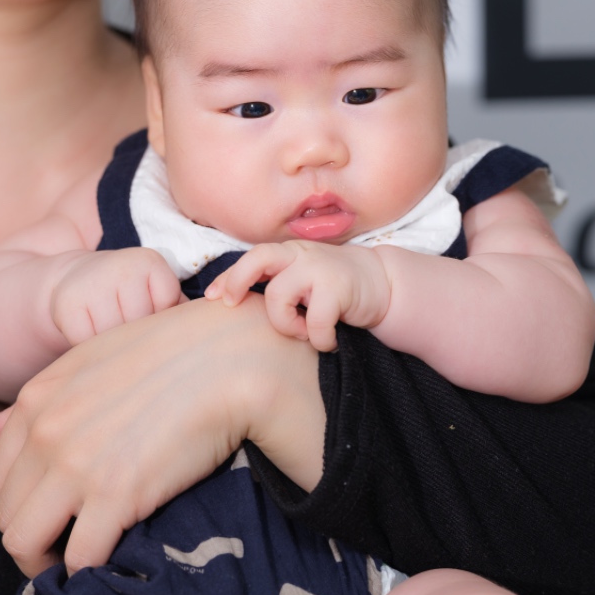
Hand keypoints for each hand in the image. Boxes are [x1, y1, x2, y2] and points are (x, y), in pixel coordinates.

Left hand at [0, 294, 321, 575]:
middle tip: (68, 547)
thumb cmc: (171, 356)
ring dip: (48, 565)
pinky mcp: (115, 496)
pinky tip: (111, 566)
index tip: (53, 516)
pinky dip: (89, 573)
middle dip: (32, 539)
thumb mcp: (90, 365)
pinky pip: (78, 559)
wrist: (228, 360)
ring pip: (24, 544)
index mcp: (37, 399)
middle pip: (6, 515)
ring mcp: (75, 466)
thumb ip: (35, 402)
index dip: (23, 505)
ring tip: (81, 566)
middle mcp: (44, 433)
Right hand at [49, 248, 181, 345]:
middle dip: (136, 336)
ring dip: (112, 345)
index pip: (166, 309)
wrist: (74, 278)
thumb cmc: (125, 291)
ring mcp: (92, 284)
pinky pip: (88, 343)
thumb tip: (200, 330)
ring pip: (114, 337)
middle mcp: (121, 266)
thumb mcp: (154, 288)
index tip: (145, 312)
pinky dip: (88, 347)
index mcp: (149, 262)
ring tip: (108, 330)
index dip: (157, 321)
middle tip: (126, 326)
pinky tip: (88, 332)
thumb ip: (177, 307)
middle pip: (140, 324)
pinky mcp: (68, 305)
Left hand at [206, 241, 391, 350]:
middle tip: (231, 304)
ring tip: (305, 333)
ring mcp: (319, 269)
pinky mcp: (339, 287)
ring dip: (287, 325)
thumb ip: (276, 283)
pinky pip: (314, 321)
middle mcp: (300, 255)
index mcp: (288, 254)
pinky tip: (328, 341)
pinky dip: (319, 339)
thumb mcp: (302, 280)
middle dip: (237, 281)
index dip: (228, 278)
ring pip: (278, 297)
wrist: (383, 285)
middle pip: (257, 259)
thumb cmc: (335, 288)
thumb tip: (233, 303)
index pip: (250, 259)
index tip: (211, 298)